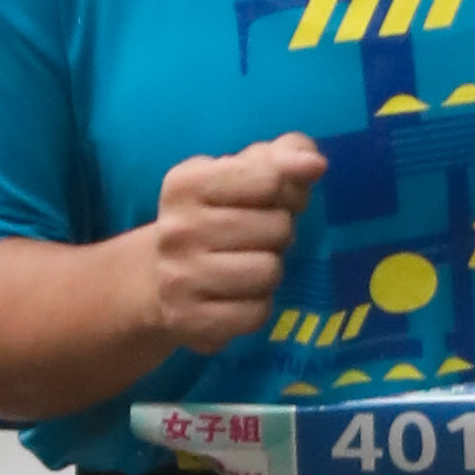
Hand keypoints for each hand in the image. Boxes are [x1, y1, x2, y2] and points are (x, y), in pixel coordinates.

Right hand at [135, 136, 321, 357]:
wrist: (160, 280)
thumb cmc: (218, 216)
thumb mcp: (245, 172)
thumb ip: (286, 153)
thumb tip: (314, 164)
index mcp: (186, 183)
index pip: (270, 178)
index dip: (288, 191)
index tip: (274, 200)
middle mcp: (176, 228)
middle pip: (277, 227)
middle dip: (279, 233)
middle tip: (256, 239)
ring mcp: (178, 277)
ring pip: (269, 271)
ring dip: (271, 271)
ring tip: (248, 266)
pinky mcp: (189, 320)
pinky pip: (257, 313)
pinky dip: (258, 306)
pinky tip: (238, 297)